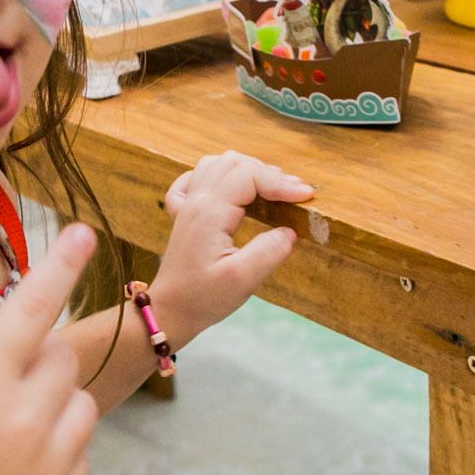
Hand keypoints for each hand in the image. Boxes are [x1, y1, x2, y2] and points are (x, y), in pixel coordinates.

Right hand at [0, 225, 100, 474]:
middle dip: (34, 357)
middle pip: (61, 356)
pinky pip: (81, 449)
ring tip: (6, 424)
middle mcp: (25, 419)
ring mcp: (50, 462)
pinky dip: (57, 444)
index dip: (60, 265)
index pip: (32, 308)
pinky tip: (13, 462)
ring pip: (80, 402)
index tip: (84, 233)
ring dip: (52, 400)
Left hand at [155, 151, 312, 343]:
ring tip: (269, 189)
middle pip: (234, 162)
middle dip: (268, 173)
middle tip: (293, 195)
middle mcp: (196, 201)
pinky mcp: (183, 215)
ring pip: (216, 164)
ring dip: (246, 169)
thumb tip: (290, 231)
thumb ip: (268, 252)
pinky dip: (217, 175)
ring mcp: (187, 206)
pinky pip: (195, 178)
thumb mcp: (241, 280)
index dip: (280, 182)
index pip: (249, 175)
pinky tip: (229, 190)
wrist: (169, 311)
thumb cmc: (203, 299)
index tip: (306, 197)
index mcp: (210, 213)